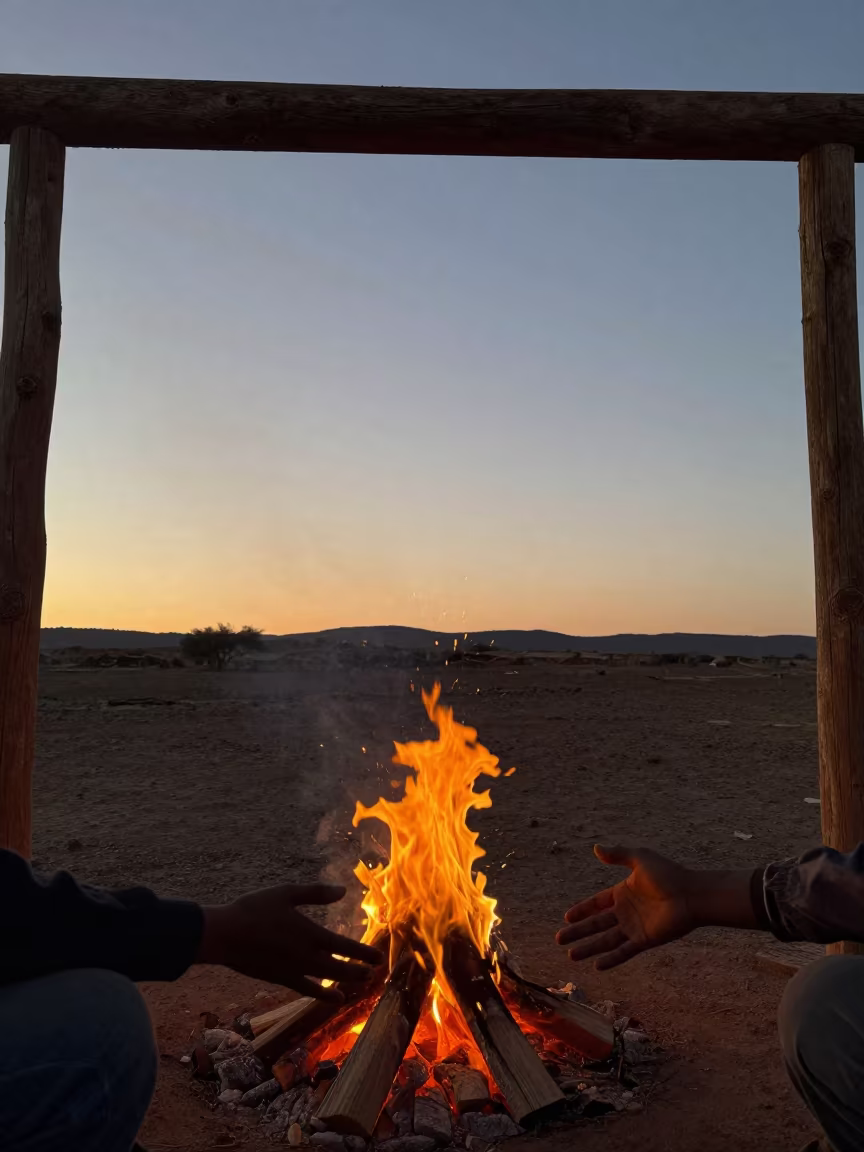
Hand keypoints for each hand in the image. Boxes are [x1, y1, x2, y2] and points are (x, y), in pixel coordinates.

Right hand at [198, 883, 384, 999]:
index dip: (363, 953)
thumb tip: (342, 890)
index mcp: (309, 933)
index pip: (344, 946)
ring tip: (360, 985)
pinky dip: (323, 994)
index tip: (379, 957)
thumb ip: (315, 893)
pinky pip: (307, 989)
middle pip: (339, 967)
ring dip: (345, 982)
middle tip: (374, 973)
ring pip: (326, 980)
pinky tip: (333, 997)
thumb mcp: (285, 893)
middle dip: (359, 970)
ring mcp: (293, 970)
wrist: (224, 935)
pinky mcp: (280, 979)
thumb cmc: (253, 909)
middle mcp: (305, 955)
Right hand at [556, 844, 695, 969]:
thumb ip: (618, 855)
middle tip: (559, 939)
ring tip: (571, 956)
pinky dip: (611, 959)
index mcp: (623, 892)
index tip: (566, 917)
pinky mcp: (644, 940)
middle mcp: (626, 912)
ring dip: (589, 948)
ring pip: (606, 940)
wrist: (691, 895)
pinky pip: (624, 951)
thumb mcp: (640, 859)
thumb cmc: (668, 874)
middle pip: (596, 924)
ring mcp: (634, 928)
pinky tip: (597, 966)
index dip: (582, 910)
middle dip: (578, 932)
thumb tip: (596, 848)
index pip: (597, 904)